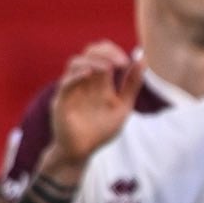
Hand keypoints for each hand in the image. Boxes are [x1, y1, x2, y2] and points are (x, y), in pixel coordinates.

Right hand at [48, 42, 142, 171]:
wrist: (83, 151)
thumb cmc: (101, 129)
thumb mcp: (123, 105)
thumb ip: (131, 84)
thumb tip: (142, 58)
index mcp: (99, 81)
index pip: (102, 54)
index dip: (114, 51)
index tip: (128, 62)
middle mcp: (84, 81)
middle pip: (89, 53)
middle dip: (105, 52)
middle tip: (121, 62)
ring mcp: (71, 89)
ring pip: (75, 63)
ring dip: (92, 61)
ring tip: (108, 68)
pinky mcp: (61, 101)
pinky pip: (65, 83)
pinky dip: (76, 76)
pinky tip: (89, 74)